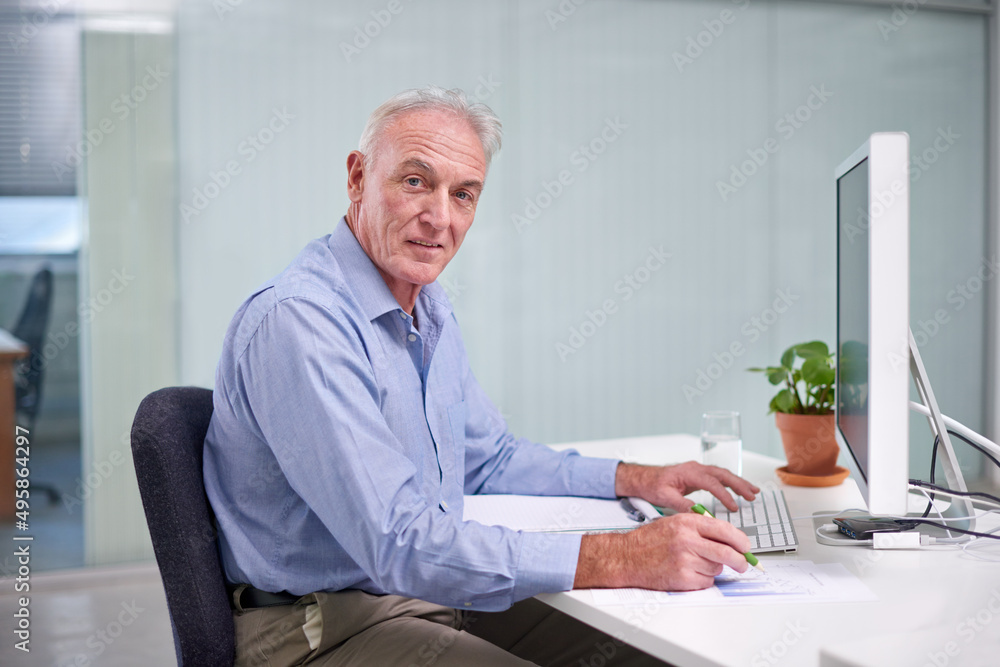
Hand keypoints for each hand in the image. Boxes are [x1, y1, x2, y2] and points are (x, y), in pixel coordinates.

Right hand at [574, 513, 751, 590]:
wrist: (626, 556)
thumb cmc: (649, 540)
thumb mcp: (674, 522)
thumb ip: (700, 527)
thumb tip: (729, 538)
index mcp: (687, 522)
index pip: (725, 530)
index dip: (741, 541)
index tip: (746, 547)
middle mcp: (687, 539)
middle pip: (728, 553)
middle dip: (740, 561)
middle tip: (743, 564)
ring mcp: (685, 560)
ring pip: (717, 568)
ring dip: (712, 569)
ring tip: (694, 563)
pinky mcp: (682, 578)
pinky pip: (706, 581)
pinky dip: (702, 580)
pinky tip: (687, 572)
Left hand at [615, 461, 758, 511]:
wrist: (644, 478)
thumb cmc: (652, 485)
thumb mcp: (665, 497)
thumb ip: (682, 505)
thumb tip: (699, 514)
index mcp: (689, 472)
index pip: (712, 483)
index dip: (724, 495)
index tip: (733, 507)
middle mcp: (696, 468)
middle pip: (723, 474)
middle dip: (739, 484)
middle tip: (752, 496)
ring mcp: (698, 470)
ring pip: (723, 474)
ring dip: (738, 482)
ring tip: (753, 492)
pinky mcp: (698, 475)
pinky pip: (718, 477)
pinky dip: (730, 482)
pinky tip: (739, 489)